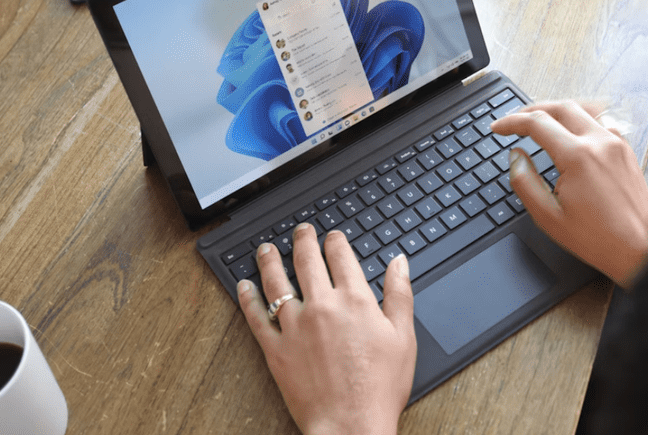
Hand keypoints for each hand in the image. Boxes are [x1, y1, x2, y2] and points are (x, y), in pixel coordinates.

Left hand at [238, 224, 416, 434]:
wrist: (351, 425)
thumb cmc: (380, 387)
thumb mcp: (403, 337)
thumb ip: (399, 294)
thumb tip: (398, 262)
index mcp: (354, 300)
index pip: (340, 256)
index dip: (335, 241)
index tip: (332, 236)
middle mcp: (322, 306)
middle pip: (306, 260)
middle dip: (303, 240)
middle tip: (300, 231)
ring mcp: (294, 327)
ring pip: (276, 282)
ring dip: (270, 260)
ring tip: (266, 248)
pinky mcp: (275, 349)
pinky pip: (255, 317)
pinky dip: (247, 298)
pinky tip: (244, 285)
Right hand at [491, 101, 647, 287]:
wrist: (641, 249)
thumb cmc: (599, 239)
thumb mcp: (549, 217)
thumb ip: (525, 182)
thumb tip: (516, 157)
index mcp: (578, 157)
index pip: (537, 123)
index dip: (512, 122)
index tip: (499, 128)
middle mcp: (600, 142)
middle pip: (560, 107)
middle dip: (532, 109)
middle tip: (515, 121)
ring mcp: (617, 144)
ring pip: (583, 110)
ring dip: (558, 111)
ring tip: (541, 120)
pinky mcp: (626, 151)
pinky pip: (601, 122)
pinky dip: (581, 119)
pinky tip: (573, 131)